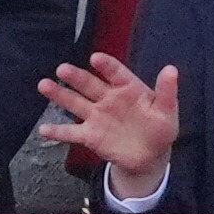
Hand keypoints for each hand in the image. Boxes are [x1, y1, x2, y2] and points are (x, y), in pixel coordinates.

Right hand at [38, 52, 179, 199]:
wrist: (150, 156)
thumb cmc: (160, 128)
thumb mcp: (167, 110)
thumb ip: (166, 91)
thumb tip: (171, 69)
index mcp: (128, 88)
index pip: (116, 73)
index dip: (106, 65)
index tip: (95, 58)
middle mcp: (109, 99)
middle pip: (89, 85)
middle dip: (76, 77)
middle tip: (62, 69)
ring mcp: (97, 116)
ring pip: (75, 103)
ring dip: (60, 95)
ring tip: (44, 84)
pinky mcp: (90, 135)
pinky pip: (71, 132)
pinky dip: (57, 131)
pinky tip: (43, 129)